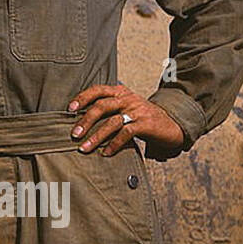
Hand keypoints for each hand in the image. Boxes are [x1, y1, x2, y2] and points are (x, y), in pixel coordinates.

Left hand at [68, 83, 185, 157]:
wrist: (173, 123)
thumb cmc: (143, 117)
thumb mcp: (126, 107)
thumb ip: (108, 109)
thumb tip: (81, 121)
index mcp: (121, 92)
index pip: (98, 90)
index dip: (82, 98)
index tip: (70, 109)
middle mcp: (128, 99)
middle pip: (102, 106)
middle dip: (85, 121)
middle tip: (74, 134)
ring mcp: (138, 111)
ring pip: (112, 122)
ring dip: (96, 136)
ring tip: (84, 148)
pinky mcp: (146, 124)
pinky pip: (126, 133)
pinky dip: (114, 144)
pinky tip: (106, 153)